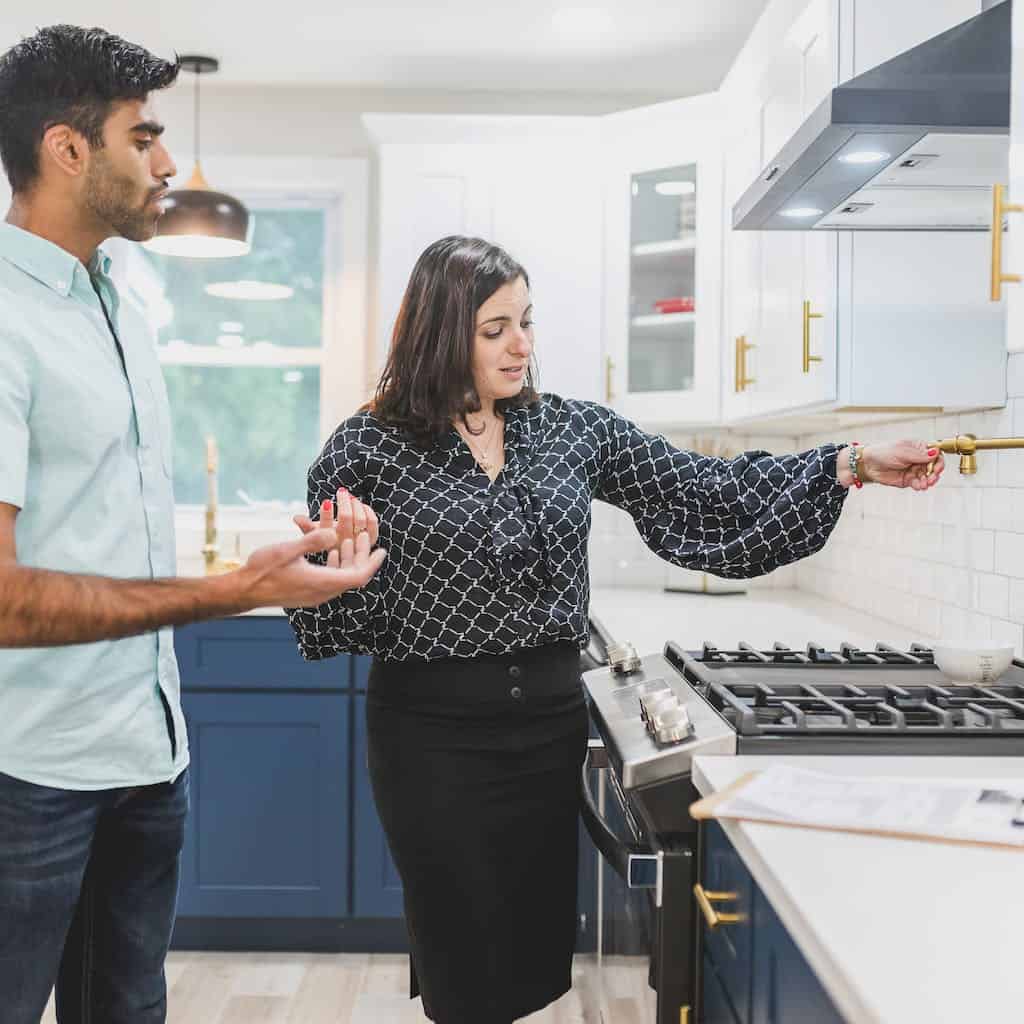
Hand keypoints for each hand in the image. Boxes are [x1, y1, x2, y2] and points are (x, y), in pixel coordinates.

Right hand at [239, 523, 385, 607]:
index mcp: (322, 583)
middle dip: (361, 556)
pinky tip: (331, 550)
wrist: (244, 590)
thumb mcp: (288, 550)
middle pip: (352, 576)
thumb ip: (313, 540)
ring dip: (348, 558)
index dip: (372, 563)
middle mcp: (322, 592)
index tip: (382, 550)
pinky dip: (335, 564)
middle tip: (364, 537)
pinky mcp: (307, 593)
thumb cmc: (263, 570)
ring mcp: (314, 595)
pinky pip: (330, 579)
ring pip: (341, 577)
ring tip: (351, 538)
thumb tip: (334, 532)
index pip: (358, 576)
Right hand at [293, 488, 379, 564]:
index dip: (326, 515)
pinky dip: (367, 511)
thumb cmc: (324, 538)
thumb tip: (296, 517)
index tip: (326, 502)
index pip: (325, 530)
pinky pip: (372, 522)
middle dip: (343, 502)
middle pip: (345, 519)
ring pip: (360, 519)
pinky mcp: (371, 539)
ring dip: (355, 504)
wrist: (341, 550)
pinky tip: (361, 505)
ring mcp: (358, 544)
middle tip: (341, 491)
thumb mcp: (312, 534)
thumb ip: (305, 527)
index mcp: (327, 544)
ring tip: (349, 496)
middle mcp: (344, 545)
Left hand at [846, 440, 945, 490]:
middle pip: (934, 467)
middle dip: (934, 474)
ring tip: (924, 484)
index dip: (939, 461)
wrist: (868, 464)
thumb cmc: (882, 452)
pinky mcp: (908, 480)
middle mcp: (918, 459)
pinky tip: (919, 486)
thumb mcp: (902, 451)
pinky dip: (920, 486)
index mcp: (919, 448)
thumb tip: (936, 451)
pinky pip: (918, 483)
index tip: (937, 468)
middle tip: (931, 478)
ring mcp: (914, 470)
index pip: (936, 454)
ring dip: (928, 481)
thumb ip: (919, 454)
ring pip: (927, 477)